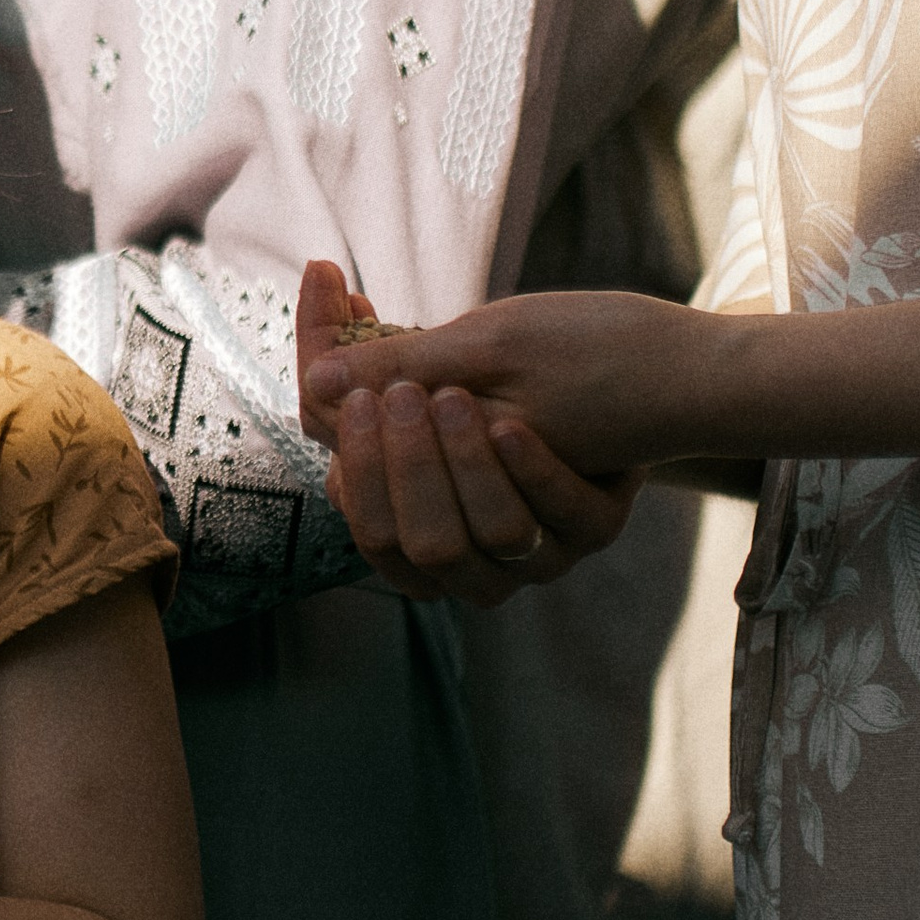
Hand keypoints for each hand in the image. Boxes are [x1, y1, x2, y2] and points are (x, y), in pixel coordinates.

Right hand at [293, 260, 645, 604]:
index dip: (363, 476)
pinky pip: (562, 515)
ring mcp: (540, 551)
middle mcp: (479, 565)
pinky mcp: (594, 527)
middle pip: (431, 546)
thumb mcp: (428, 373)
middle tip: (404, 396)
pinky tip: (512, 425)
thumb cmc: (493, 381)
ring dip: (468, 465)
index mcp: (422, 545)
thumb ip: (370, 369)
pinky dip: (531, 470)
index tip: (360, 404)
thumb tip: (318, 354)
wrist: (602, 378)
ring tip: (455, 398)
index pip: (376, 538)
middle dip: (411, 468)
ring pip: (497, 534)